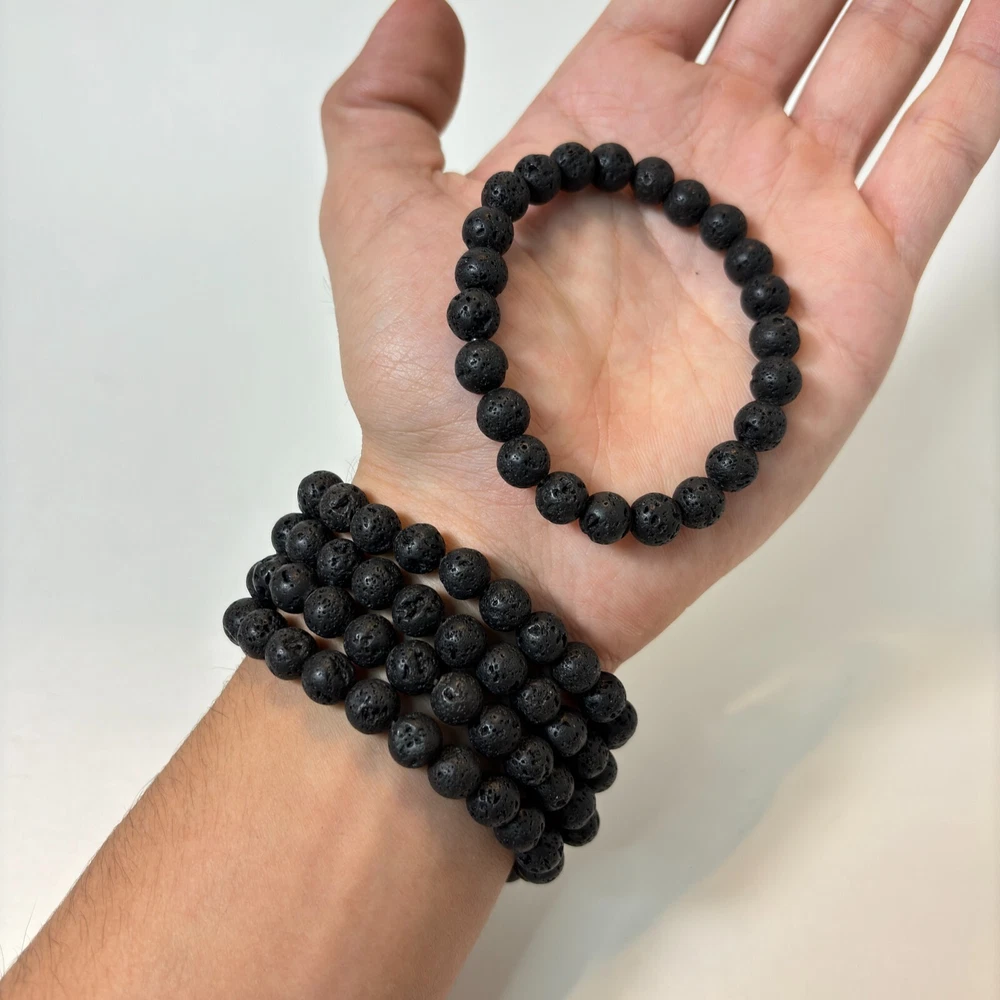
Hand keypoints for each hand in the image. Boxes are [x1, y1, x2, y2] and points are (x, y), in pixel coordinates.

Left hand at [320, 0, 998, 665]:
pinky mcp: (851, 294)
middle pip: (802, 13)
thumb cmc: (432, 391)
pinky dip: (983, 84)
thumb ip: (385, 104)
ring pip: (881, 69)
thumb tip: (426, 7)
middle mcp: (706, 164)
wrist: (509, 527)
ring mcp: (785, 223)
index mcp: (609, 124)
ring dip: (921, 1)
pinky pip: (940, 162)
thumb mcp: (372, 222)